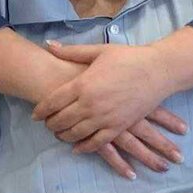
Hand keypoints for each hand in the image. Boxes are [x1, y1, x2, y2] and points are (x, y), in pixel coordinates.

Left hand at [32, 42, 188, 171]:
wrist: (157, 71)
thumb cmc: (128, 58)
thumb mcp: (98, 51)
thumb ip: (71, 52)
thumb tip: (48, 45)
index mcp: (83, 84)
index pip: (52, 102)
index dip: (41, 110)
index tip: (35, 115)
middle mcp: (90, 104)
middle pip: (61, 120)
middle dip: (50, 124)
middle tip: (47, 124)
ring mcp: (104, 118)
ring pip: (75, 134)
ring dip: (63, 136)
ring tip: (59, 134)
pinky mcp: (118, 127)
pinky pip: (96, 143)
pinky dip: (84, 147)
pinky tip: (77, 148)